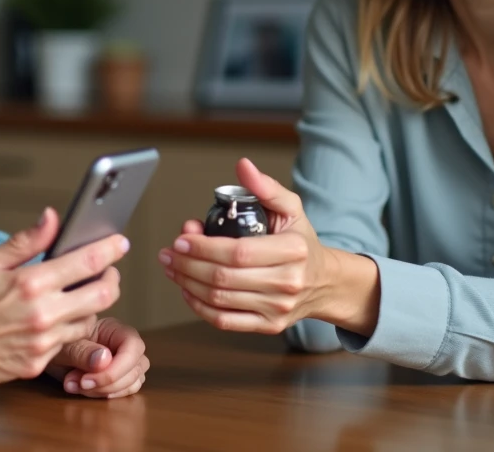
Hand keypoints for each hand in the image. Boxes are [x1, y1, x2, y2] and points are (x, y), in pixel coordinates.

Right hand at [0, 208, 129, 399]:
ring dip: (89, 306)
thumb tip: (51, 218)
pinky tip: (51, 319)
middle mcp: (42, 314)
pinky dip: (66, 329)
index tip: (120, 241)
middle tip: (106, 270)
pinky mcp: (37, 364)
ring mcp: (42, 342)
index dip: (110, 249)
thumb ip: (24, 241)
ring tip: (75, 295)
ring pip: (89, 321)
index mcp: (30, 282)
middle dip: (111, 278)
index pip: (87, 262)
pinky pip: (66, 343)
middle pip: (104, 294)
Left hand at [45, 316, 148, 398]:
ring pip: (133, 382)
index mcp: (114, 329)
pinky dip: (104, 396)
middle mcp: (124, 345)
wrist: (46, 352)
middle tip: (76, 384)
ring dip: (105, 391)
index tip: (88, 380)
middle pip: (136, 367)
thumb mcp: (64, 346)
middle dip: (107, 382)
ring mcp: (124, 363)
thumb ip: (82, 352)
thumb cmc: (56, 342)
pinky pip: (124, 392)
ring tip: (74, 385)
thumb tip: (105, 360)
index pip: (133, 347)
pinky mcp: (119, 379)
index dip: (117, 368)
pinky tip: (81, 390)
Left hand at [157, 158, 339, 333]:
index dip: (204, 247)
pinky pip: (225, 321)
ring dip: (187, 283)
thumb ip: (265, 188)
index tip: (181, 239)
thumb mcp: (291, 208)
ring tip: (172, 267)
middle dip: (187, 264)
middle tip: (168, 253)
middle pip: (224, 277)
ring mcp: (278, 308)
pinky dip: (199, 307)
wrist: (325, 282)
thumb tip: (243, 167)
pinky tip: (187, 290)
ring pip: (220, 299)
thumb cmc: (302, 243)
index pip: (238, 252)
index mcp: (293, 250)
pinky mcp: (268, 325)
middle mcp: (287, 282)